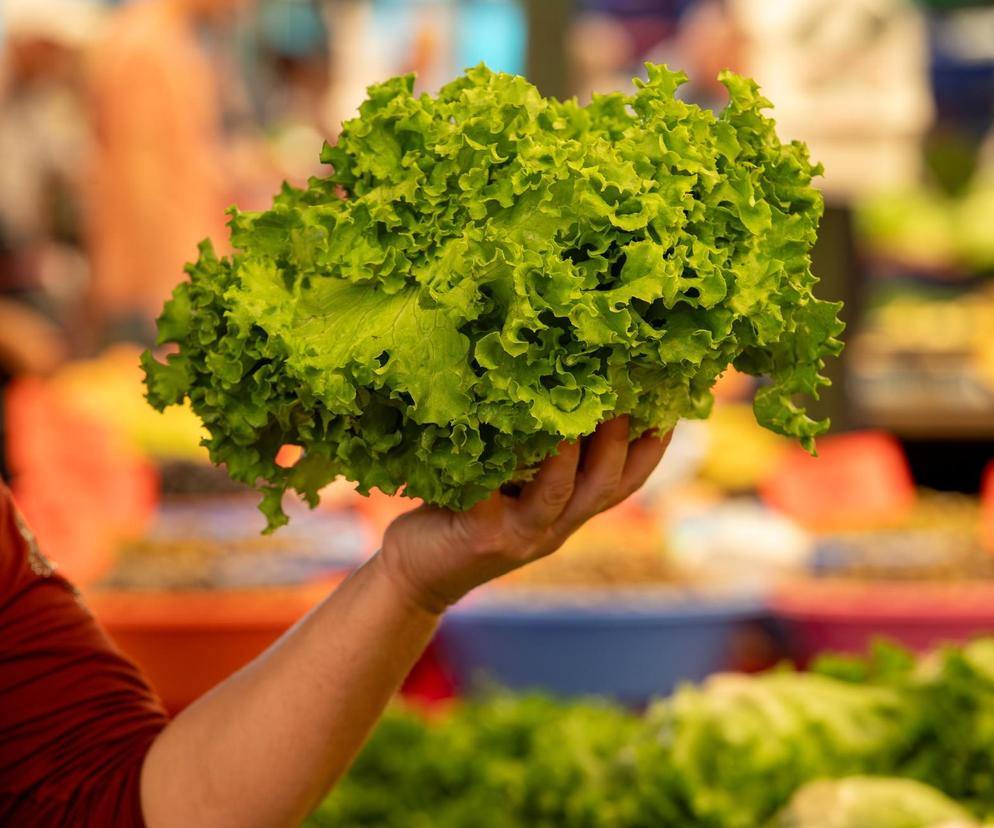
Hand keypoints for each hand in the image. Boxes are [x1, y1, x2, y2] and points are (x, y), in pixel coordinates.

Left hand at [378, 416, 671, 614]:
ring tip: (586, 413)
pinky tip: (514, 432)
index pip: (625, 482)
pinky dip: (513, 468)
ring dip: (579, 452)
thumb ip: (532, 449)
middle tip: (632, 391)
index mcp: (568, 511)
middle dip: (624, 440)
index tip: (670, 403)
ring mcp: (522, 535)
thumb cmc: (461, 511)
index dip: (652, 447)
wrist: (418, 572)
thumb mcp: (509, 481)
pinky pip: (502, 500)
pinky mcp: (485, 536)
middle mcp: (555, 526)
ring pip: (563, 493)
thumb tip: (549, 376)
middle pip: (606, 486)